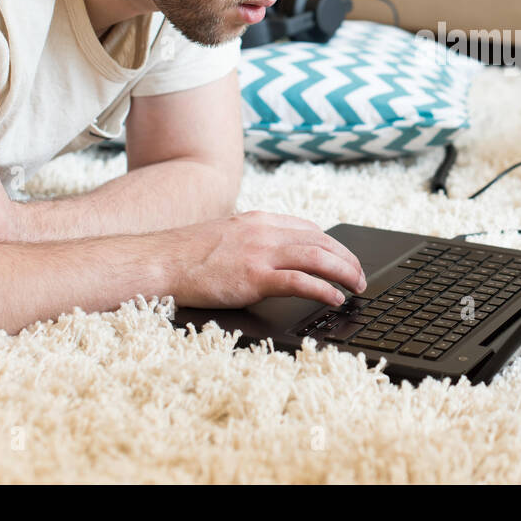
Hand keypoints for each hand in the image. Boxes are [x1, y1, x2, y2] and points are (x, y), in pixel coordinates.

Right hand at [174, 210, 366, 308]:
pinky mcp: (254, 277)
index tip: (345, 259)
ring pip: (318, 257)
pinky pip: (300, 281)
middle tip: (360, 278)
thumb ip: (253, 240)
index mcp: (260, 220)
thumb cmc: (187, 255)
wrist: (159, 262)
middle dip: (348, 259)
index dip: (334, 245)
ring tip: (357, 288)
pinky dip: (324, 289)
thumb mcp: (228, 235)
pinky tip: (335, 299)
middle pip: (322, 240)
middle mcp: (265, 232)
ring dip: (344, 273)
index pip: (311, 229)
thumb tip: (274, 255)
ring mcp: (260, 253)